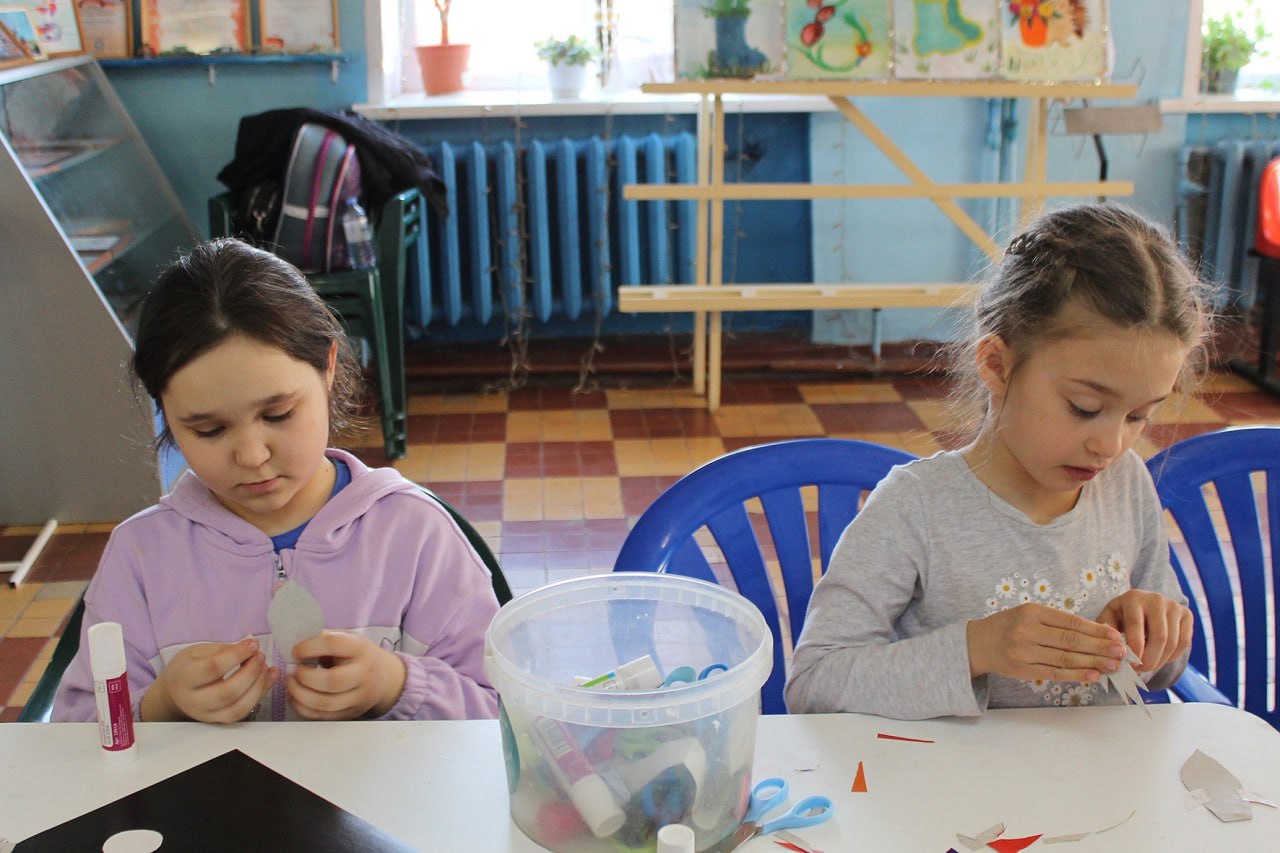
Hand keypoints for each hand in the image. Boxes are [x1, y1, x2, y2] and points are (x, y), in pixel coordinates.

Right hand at [142, 638, 277, 722]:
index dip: (237, 655)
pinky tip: (269, 677)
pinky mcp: (219, 721)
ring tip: (267, 667)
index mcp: (185, 677)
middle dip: (251, 672)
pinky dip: (260, 694)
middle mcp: (193, 701)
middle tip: (260, 656)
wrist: (176, 691)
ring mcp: (207, 715)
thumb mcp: (199, 651)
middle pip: (228, 692)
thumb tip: (251, 648)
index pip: (213, 668)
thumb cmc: (189, 667)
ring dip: (259, 685)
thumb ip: (224, 650)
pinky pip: (244, 712)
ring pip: (239, 707)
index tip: (253, 643)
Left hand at [286, 631, 406, 719]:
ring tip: (291, 684)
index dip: (310, 647)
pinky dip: (302, 708)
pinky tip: (295, 697)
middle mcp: (363, 674)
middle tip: (294, 671)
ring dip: (300, 694)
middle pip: (332, 681)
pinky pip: (321, 716)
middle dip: (305, 677)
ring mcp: (358, 697)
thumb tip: (297, 646)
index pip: (334, 645)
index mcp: (361, 649)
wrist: (384, 679)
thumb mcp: (348, 639)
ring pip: (325, 703)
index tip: (296, 651)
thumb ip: (326, 639)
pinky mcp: (349, 713)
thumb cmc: (359, 656)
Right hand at [967, 603, 1126, 683]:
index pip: (1070, 621)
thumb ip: (1056, 622)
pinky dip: (1076, 675)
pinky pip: (1055, 673)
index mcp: (1032, 612)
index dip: (1095, 629)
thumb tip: (1094, 633)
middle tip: (1121, 652)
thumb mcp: (1028, 613)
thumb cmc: (1009, 626)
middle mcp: (1028, 631)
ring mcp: (1024, 652)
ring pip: (1065, 659)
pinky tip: (1092, 675)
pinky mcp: (1023, 670)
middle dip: (1099, 646)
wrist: (978, 643)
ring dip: (1092, 662)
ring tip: (1112, 665)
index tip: (1115, 635)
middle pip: (1070, 641)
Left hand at [1096, 590, 1193, 671]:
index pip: (1136, 624)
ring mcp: (1174, 606)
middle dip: (1151, 659)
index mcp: (1133, 598)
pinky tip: (1161, 658)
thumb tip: (1115, 651)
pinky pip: (1184, 642)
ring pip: (1173, 641)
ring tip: (1148, 666)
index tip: (1132, 664)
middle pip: (1159, 636)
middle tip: (1141, 670)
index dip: (1135, 647)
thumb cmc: (1121, 615)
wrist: (1141, 605)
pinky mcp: (1186, 615)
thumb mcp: (1109, 620)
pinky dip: (1173, 656)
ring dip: (1161, 660)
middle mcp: (1156, 599)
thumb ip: (1108, 634)